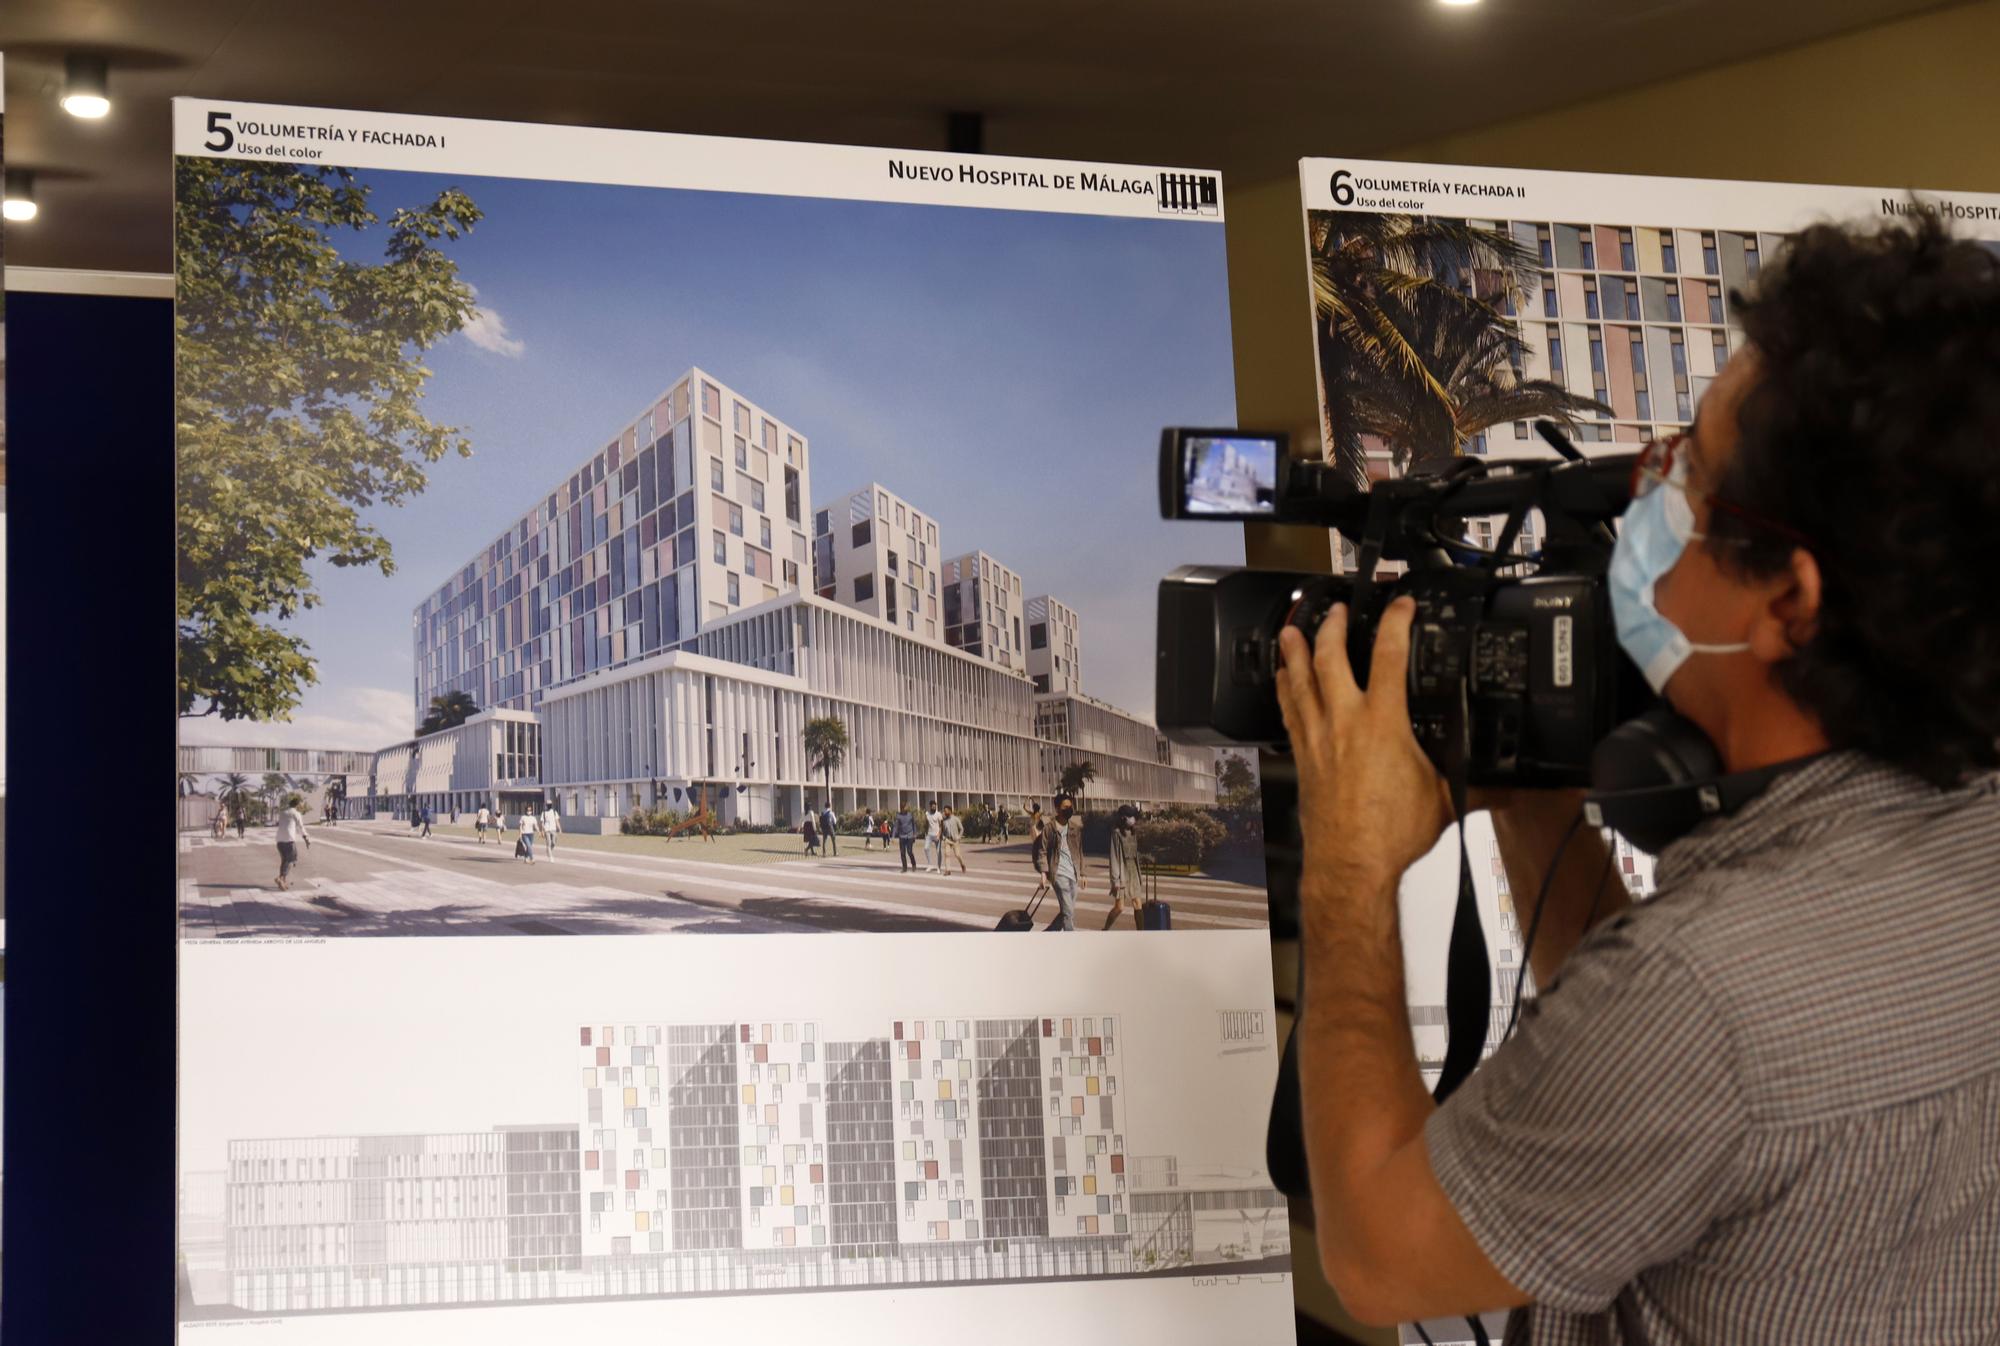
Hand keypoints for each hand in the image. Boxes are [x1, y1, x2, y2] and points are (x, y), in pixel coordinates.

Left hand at [1276, 598, 1453, 892]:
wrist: (1352, 866)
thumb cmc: (1391, 837)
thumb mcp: (1445, 801)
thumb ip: (1475, 785)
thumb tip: (1508, 787)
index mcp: (1383, 724)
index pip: (1389, 656)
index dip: (1396, 621)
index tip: (1401, 604)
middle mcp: (1345, 724)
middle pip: (1330, 658)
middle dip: (1331, 627)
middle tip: (1334, 610)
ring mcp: (1319, 739)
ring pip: (1299, 682)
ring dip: (1294, 652)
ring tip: (1291, 631)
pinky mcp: (1303, 759)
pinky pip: (1289, 713)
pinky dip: (1285, 691)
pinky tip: (1282, 682)